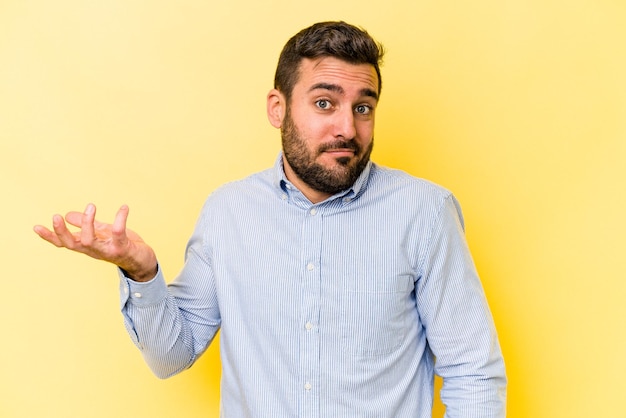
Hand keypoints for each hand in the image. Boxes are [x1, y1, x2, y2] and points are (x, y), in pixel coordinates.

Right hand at [33, 204, 157, 281]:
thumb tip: (68, 215)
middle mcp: (95, 250)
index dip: (50, 237)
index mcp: (87, 246)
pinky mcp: (123, 248)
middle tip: (57, 215)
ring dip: (88, 223)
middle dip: (62, 232)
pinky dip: (120, 219)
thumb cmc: (122, 246)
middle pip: (72, 244)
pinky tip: (124, 207)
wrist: (143, 263)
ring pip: (90, 241)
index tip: (36, 227)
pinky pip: (119, 233)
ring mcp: (108, 251)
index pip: (64, 243)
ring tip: (90, 206)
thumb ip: (87, 226)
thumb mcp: (102, 234)